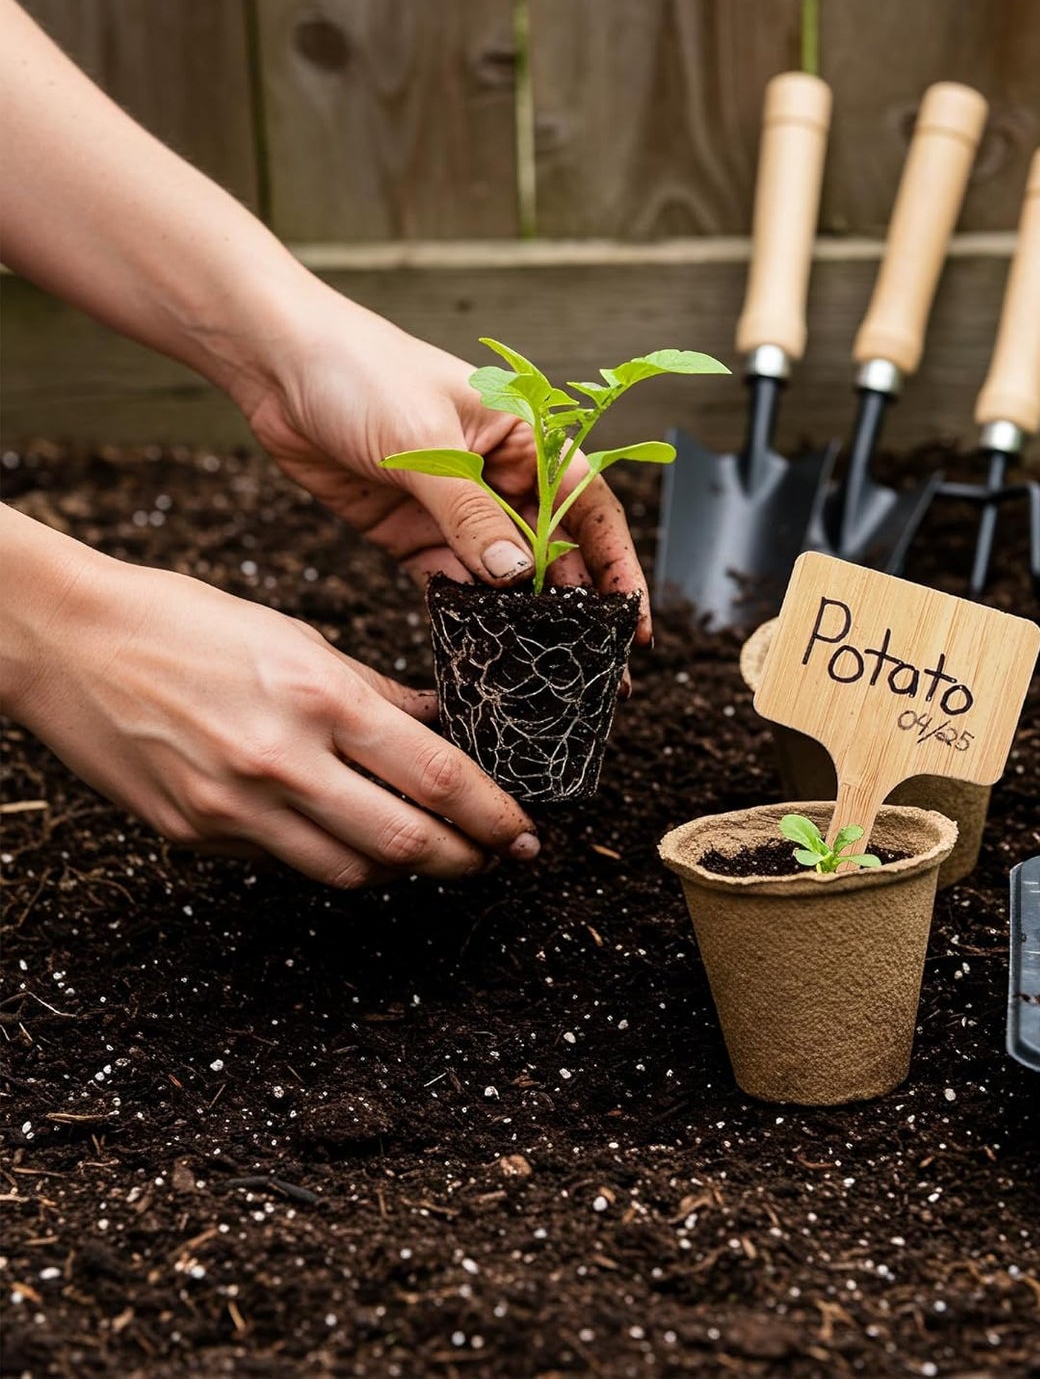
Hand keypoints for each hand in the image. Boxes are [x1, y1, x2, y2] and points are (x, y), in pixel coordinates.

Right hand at [3, 515, 538, 886]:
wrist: (65, 640)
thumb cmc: (184, 621)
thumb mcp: (296, 637)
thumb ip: (375, 692)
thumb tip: (437, 727)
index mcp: (320, 698)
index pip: (437, 777)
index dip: (491, 814)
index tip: (521, 829)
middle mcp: (282, 762)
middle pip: (405, 844)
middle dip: (466, 859)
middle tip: (496, 857)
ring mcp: (235, 808)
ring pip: (351, 871)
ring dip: (404, 868)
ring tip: (432, 850)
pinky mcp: (196, 835)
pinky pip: (289, 863)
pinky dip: (335, 857)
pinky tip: (352, 836)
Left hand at [238, 290, 653, 642]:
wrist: (276, 363)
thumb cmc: (361, 371)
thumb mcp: (424, 441)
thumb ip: (468, 513)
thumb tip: (515, 574)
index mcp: (524, 439)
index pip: (588, 508)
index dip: (616, 565)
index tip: (633, 621)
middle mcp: (499, 476)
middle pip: (552, 551)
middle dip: (574, 607)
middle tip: (594, 666)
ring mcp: (455, 509)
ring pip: (502, 575)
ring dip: (519, 618)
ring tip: (540, 667)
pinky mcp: (411, 531)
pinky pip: (450, 582)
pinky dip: (464, 612)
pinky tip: (479, 644)